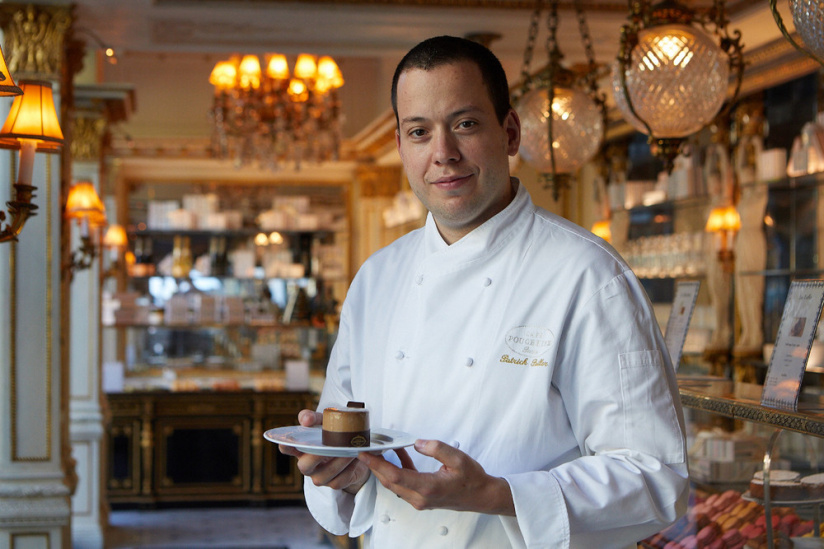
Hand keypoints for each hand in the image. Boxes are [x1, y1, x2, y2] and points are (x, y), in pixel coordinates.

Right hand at [278, 409, 370, 494]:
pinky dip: (349, 469)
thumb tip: (305, 420)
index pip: (287, 448)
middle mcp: (307, 464)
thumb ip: (313, 418)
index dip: (285, 446)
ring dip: (339, 462)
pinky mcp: (334, 484)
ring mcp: (319, 476)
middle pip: (304, 466)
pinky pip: (339, 481)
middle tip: (331, 446)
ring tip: (351, 450)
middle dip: (317, 457)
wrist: (355, 449)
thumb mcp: (324, 422)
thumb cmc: (334, 434)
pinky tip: (356, 458)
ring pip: (324, 475)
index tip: (288, 441)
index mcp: (302, 448)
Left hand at [358, 439, 514, 515]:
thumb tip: (418, 443)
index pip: (394, 475)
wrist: (482, 496)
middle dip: (375, 465)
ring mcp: (420, 500)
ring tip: (380, 449)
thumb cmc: (472, 479)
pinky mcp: (421, 498)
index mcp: (427, 487)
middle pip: (389, 481)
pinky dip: (397, 470)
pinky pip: (403, 484)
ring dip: (385, 468)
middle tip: (366, 448)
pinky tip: (400, 454)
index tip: (364, 454)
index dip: (377, 464)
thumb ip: (436, 448)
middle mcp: (420, 497)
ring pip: (394, 484)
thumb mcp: (458, 458)